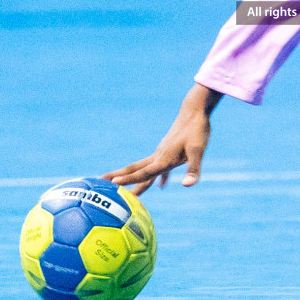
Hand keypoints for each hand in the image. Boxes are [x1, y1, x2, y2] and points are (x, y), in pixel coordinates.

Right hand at [102, 83, 222, 193]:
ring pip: (143, 168)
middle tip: (101, 183)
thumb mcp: (198, 150)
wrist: (195, 110)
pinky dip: (157, 178)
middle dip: (119, 177)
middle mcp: (159, 156)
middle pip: (135, 170)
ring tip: (123, 189)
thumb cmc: (197, 129)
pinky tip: (162, 186)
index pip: (144, 172)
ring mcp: (162, 153)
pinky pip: (159, 167)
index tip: (114, 184)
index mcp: (164, 159)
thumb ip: (193, 169)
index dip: (129, 179)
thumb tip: (187, 185)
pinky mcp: (168, 151)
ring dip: (132, 178)